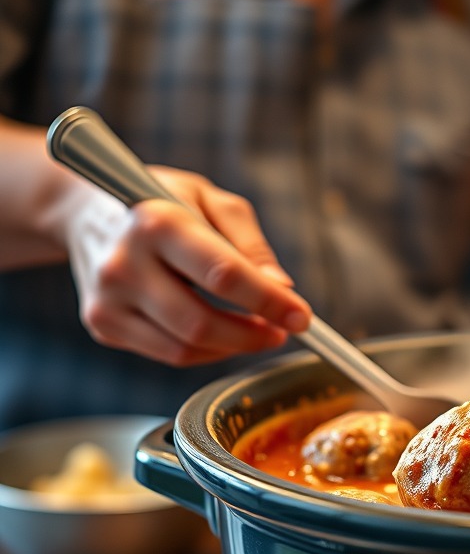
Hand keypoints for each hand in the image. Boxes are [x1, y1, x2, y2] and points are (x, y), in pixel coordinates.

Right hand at [61, 167, 310, 365]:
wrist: (84, 211)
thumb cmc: (158, 202)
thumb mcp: (210, 200)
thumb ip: (249, 244)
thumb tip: (280, 289)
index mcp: (157, 222)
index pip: (223, 275)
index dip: (268, 302)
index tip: (301, 318)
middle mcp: (125, 263)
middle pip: (202, 323)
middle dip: (253, 335)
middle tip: (280, 331)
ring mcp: (108, 299)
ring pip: (186, 348)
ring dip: (232, 347)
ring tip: (255, 330)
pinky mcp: (102, 324)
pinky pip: (169, 354)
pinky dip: (205, 350)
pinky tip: (218, 331)